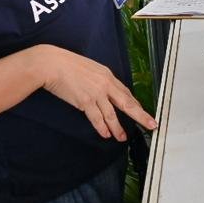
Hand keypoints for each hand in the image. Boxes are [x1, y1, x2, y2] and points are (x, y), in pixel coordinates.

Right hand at [34, 45, 156, 141]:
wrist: (52, 64)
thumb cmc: (67, 65)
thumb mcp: (90, 68)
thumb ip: (99, 80)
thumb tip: (104, 90)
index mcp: (108, 75)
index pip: (126, 92)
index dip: (136, 104)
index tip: (142, 111)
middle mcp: (105, 84)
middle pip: (128, 103)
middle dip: (141, 115)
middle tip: (151, 124)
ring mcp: (96, 93)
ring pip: (112, 114)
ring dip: (118, 128)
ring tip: (122, 137)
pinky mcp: (84, 101)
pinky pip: (96, 117)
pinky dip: (102, 127)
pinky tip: (106, 134)